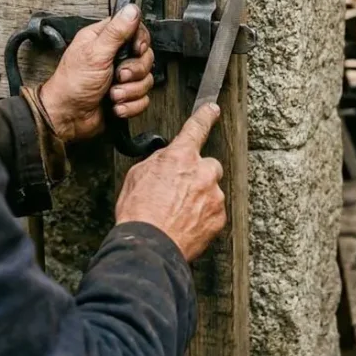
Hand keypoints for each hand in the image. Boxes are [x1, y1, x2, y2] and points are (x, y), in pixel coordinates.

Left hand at [39, 4, 154, 142]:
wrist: (67, 117)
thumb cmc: (72, 85)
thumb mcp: (95, 54)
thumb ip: (116, 32)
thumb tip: (131, 9)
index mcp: (104, 39)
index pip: (135, 30)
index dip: (140, 41)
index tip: (135, 50)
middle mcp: (114, 56)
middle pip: (145, 57)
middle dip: (134, 72)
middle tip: (118, 75)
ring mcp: (120, 77)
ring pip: (146, 80)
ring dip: (129, 91)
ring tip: (112, 94)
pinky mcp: (125, 96)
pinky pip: (142, 99)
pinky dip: (130, 105)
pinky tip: (115, 105)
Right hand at [115, 104, 225, 260]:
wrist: (150, 245)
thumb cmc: (139, 213)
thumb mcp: (137, 176)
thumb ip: (158, 162)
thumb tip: (166, 161)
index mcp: (180, 157)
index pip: (196, 128)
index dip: (205, 116)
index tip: (212, 110)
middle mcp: (202, 172)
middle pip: (208, 166)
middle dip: (197, 175)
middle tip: (179, 192)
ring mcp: (213, 196)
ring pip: (211, 191)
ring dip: (199, 198)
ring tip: (177, 213)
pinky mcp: (218, 218)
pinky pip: (213, 211)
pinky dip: (202, 216)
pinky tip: (184, 224)